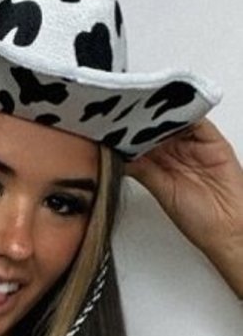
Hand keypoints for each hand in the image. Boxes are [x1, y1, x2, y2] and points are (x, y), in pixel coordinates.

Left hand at [125, 119, 242, 296]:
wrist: (226, 227)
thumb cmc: (196, 216)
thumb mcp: (159, 189)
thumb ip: (140, 168)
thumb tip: (115, 155)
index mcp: (158, 162)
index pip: (139, 139)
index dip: (126, 132)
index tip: (109, 124)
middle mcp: (174, 151)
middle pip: (154, 126)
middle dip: (138, 119)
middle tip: (122, 111)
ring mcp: (192, 144)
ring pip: (173, 120)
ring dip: (158, 114)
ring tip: (140, 108)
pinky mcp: (211, 140)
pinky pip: (196, 121)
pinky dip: (182, 114)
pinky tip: (167, 113)